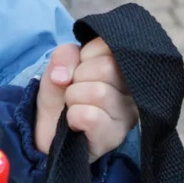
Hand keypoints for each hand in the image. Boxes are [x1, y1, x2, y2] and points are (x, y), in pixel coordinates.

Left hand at [34, 38, 138, 162]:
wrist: (50, 131)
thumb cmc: (62, 93)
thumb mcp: (59, 66)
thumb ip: (64, 56)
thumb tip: (64, 76)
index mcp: (123, 66)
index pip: (109, 45)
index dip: (85, 56)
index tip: (80, 69)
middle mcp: (133, 89)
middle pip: (107, 68)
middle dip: (78, 77)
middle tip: (76, 90)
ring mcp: (128, 114)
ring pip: (99, 92)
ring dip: (74, 98)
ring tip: (75, 106)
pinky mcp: (116, 136)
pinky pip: (90, 116)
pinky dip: (74, 116)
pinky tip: (76, 122)